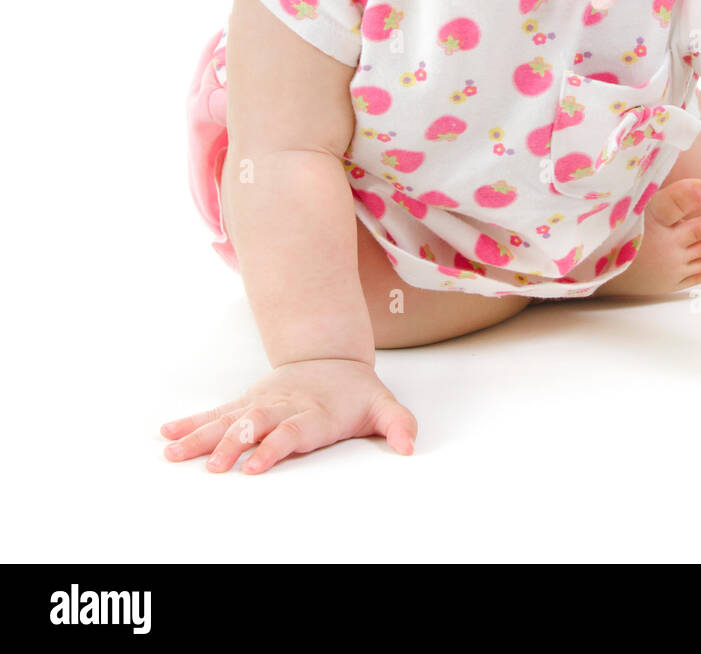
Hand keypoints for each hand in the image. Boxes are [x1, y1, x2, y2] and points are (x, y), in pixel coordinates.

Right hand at [160, 358, 418, 473]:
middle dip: (233, 443)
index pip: (293, 430)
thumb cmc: (356, 391)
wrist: (330, 356)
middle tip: (212, 465)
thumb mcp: (382, 404)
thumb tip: (409, 447)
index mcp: (314, 412)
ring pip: (228, 419)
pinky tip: (168, 435)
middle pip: (255, 424)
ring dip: (202, 436)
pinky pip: (216, 414)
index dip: (275, 446)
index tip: (254, 466)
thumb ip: (397, 424)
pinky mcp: (246, 404)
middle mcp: (283, 407)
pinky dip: (192, 423)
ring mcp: (261, 404)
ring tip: (173, 452)